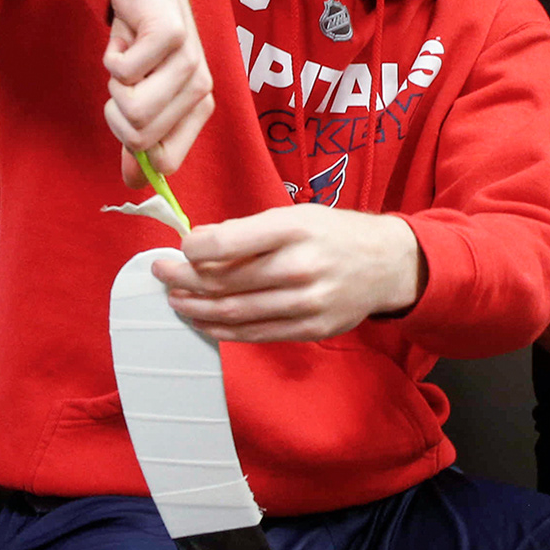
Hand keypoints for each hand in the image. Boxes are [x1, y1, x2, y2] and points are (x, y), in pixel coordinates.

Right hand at [103, 0, 213, 185]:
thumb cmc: (140, 45)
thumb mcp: (139, 95)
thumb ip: (137, 141)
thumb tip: (132, 186)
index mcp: (197, 108)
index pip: (165, 161)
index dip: (133, 146)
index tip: (126, 116)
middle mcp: (200, 88)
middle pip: (141, 138)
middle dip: (116, 112)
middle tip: (123, 81)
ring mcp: (190, 62)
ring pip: (133, 108)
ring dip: (113, 84)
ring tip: (126, 60)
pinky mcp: (172, 36)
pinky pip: (124, 72)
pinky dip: (111, 56)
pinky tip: (126, 37)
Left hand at [152, 205, 426, 342]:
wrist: (387, 264)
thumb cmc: (334, 234)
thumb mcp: (297, 216)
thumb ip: (250, 231)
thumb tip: (198, 245)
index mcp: (295, 229)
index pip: (227, 243)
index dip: (193, 248)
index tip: (180, 247)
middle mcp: (300, 267)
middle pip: (225, 282)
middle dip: (184, 279)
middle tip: (162, 274)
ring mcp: (306, 302)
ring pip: (235, 312)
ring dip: (197, 309)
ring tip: (176, 301)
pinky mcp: (310, 329)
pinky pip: (256, 333)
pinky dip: (224, 330)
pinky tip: (206, 321)